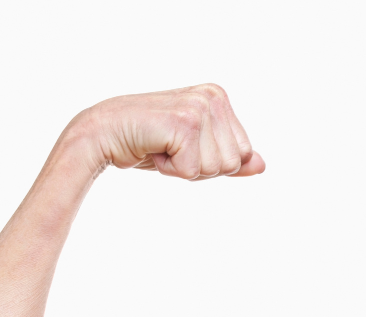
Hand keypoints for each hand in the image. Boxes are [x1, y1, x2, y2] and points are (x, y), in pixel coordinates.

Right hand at [72, 84, 264, 179]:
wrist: (103, 134)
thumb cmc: (148, 142)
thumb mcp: (195, 151)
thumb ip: (229, 158)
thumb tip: (262, 165)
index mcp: (219, 97)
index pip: (243, 153)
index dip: (212, 163)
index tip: (184, 146)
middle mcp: (213, 96)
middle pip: (233, 163)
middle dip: (201, 167)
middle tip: (172, 148)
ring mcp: (199, 107)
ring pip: (216, 168)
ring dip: (185, 168)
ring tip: (162, 146)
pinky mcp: (184, 123)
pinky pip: (193, 171)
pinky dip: (170, 170)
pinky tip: (154, 149)